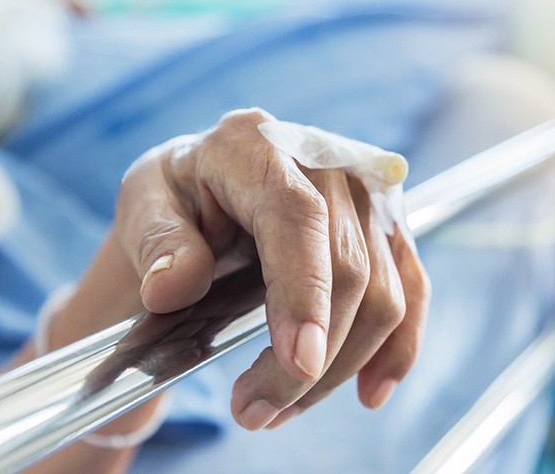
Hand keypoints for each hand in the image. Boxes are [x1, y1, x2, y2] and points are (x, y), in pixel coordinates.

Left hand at [112, 108, 430, 429]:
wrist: (208, 186)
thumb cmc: (177, 195)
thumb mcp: (143, 203)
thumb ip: (157, 241)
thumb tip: (172, 285)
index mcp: (254, 144)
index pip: (295, 216)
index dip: (303, 291)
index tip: (299, 362)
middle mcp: (324, 158)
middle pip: (347, 267)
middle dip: (308, 361)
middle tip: (253, 412)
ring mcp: (365, 192)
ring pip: (382, 294)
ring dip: (338, 369)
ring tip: (277, 408)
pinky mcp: (387, 226)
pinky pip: (411, 291)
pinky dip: (395, 349)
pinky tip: (368, 392)